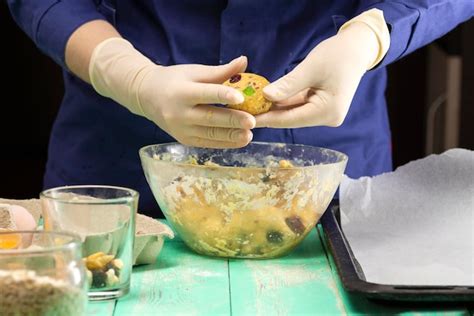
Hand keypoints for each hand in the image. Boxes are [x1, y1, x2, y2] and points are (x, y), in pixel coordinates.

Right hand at [89, 38, 254, 147]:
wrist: (146, 96)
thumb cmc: (174, 80)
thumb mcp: (194, 71)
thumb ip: (220, 71)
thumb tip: (244, 62)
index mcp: (181, 92)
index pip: (205, 94)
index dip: (222, 96)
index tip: (241, 97)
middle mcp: (178, 113)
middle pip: (209, 118)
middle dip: (232, 121)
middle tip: (253, 121)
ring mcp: (180, 129)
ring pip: (209, 134)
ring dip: (231, 135)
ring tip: (250, 134)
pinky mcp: (184, 140)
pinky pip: (207, 143)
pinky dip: (225, 142)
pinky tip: (241, 140)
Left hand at [256, 15, 386, 127]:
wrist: (357, 49)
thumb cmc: (337, 55)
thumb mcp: (310, 69)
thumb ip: (288, 85)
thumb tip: (265, 96)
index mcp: (328, 112)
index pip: (291, 119)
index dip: (268, 118)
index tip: (247, 118)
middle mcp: (328, 118)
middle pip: (292, 118)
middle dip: (269, 113)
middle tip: (245, 111)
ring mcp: (325, 114)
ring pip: (294, 112)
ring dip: (275, 107)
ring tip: (252, 105)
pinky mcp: (322, 107)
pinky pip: (299, 106)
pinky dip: (285, 101)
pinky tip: (267, 98)